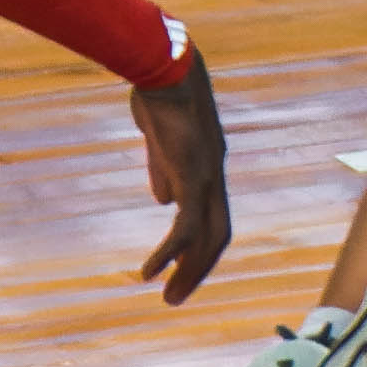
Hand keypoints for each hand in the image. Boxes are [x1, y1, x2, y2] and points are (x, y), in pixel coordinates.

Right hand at [127, 46, 232, 303]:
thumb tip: (164, 200)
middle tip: (176, 298)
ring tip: (167, 297)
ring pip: (208, 237)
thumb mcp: (161, 142)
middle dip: (199, 270)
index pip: (212, 218)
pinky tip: (149, 271)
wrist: (164, 69)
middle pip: (218, 236)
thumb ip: (163, 170)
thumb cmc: (159, 95)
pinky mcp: (192, 175)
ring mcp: (207, 176)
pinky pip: (185, 226)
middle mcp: (214, 177)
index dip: (200, 247)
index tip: (179, 269)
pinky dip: (169, 254)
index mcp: (207, 169)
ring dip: (188, 271)